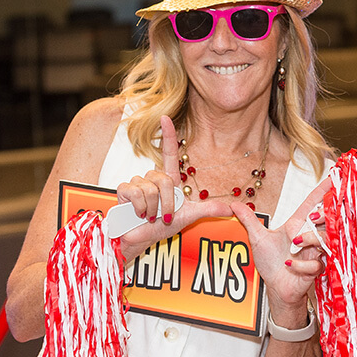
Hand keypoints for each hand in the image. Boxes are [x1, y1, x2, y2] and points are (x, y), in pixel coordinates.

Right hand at [114, 116, 231, 260]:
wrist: (142, 239)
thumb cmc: (162, 227)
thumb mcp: (188, 217)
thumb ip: (208, 210)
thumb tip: (231, 208)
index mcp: (169, 180)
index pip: (169, 153)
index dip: (168, 135)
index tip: (165, 117)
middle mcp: (152, 178)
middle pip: (164, 179)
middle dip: (168, 202)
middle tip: (164, 215)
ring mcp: (138, 183)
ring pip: (151, 188)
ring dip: (154, 208)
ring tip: (151, 216)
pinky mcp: (124, 190)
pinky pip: (136, 193)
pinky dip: (141, 208)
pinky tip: (139, 214)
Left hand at [231, 178, 330, 311]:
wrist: (276, 288)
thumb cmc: (271, 263)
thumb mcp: (258, 239)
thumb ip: (248, 220)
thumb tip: (234, 204)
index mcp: (298, 225)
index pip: (312, 204)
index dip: (323, 190)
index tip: (334, 177)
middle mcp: (309, 236)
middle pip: (325, 218)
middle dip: (322, 215)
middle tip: (313, 217)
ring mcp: (315, 251)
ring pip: (324, 238)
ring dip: (309, 240)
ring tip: (295, 245)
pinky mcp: (317, 267)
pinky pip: (315, 261)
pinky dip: (299, 265)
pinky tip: (290, 266)